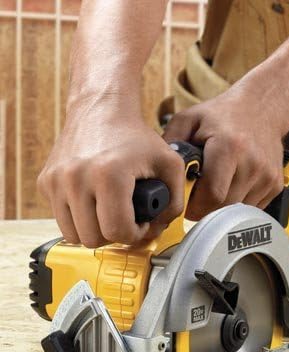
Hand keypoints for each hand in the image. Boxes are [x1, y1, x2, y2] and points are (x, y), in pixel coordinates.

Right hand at [37, 101, 184, 247]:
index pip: (117, 231)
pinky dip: (79, 219)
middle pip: (93, 238)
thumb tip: (159, 228)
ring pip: (72, 235)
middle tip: (126, 220)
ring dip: (94, 231)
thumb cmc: (137, 137)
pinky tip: (95, 203)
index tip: (141, 223)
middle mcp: (76, 177)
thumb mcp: (170, 164)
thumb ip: (176, 201)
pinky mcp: (45, 181)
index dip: (135, 235)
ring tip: (110, 215)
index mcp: (109, 174)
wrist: (101, 109)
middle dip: (114, 236)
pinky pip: (61, 218)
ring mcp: (56, 180)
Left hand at [163, 88, 284, 219]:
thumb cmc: (223, 115)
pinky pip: (252, 207)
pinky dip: (239, 202)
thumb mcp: (189, 120)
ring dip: (223, 206)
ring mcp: (267, 176)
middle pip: (225, 207)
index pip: (213, 195)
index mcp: (230, 147)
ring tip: (217, 185)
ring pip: (238, 211)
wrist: (262, 108)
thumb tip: (158, 174)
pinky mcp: (275, 185)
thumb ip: (170, 145)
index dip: (196, 206)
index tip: (188, 204)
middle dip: (207, 208)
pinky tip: (233, 184)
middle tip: (198, 197)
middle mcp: (252, 163)